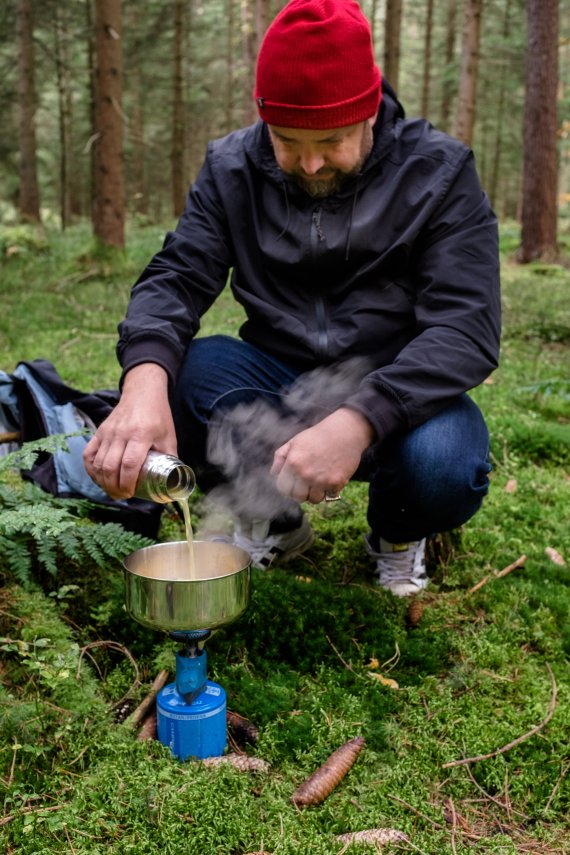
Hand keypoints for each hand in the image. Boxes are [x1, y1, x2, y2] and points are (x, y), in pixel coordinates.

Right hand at [83, 363, 176, 498]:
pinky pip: (89, 454)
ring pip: (98, 463)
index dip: (128, 482)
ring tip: (112, 490)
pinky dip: (91, 469)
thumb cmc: (158, 416)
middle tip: (122, 495)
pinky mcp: (99, 431)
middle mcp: (122, 434)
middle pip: (111, 466)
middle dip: (114, 486)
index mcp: (141, 435)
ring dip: (103, 481)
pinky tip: (98, 478)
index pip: (129, 464)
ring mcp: (108, 432)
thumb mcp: (169, 437)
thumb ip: (170, 459)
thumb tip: (173, 482)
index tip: (131, 493)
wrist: (142, 393)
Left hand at [270, 407, 373, 503]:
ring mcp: (322, 480)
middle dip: (300, 492)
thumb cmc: (318, 435)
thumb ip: (280, 457)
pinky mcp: (337, 483)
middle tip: (306, 484)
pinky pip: (330, 495)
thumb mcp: (294, 441)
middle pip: (298, 498)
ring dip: (316, 493)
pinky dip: (330, 490)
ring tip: (319, 481)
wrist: (344, 431)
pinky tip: (331, 478)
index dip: (287, 487)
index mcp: (293, 464)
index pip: (283, 489)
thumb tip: (274, 473)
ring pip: (314, 499)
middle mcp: (306, 474)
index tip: (292, 483)